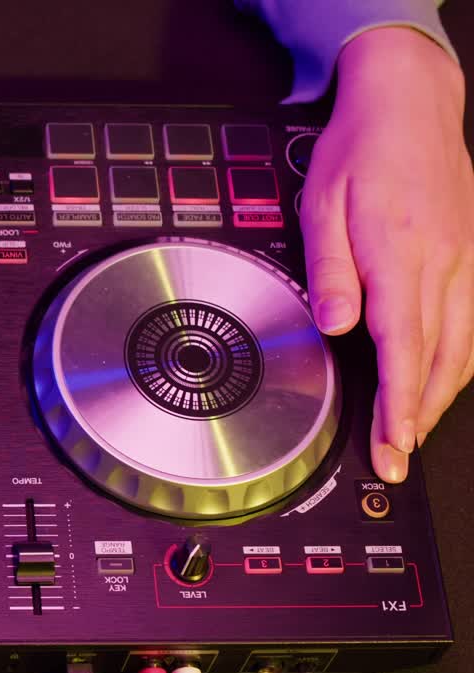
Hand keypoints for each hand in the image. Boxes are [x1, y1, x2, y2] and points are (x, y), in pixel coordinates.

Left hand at [301, 27, 473, 482]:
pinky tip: (435, 385)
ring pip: (459, 347)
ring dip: (436, 399)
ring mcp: (461, 262)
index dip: (398, 403)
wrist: (410, 101)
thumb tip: (334, 325)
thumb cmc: (360, 149)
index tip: (391, 442)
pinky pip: (466, 325)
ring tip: (410, 438)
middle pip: (436, 358)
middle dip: (416, 418)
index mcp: (398, 251)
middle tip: (394, 462)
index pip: (401, 345)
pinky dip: (451, 364)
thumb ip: (328, 269)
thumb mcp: (323, 202)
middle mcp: (439, 262)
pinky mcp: (466, 258)